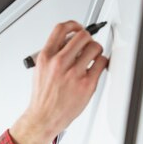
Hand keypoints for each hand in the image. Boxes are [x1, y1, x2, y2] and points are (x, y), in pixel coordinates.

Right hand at [10, 20, 107, 143]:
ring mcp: (74, 74)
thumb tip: (69, 44)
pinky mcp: (87, 84)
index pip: (61, 29)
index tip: (78, 29)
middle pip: (82, 35)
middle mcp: (59, 63)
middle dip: (87, 39)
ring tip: (92, 58)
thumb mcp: (40, 71)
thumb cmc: (43, 98)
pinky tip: (96, 68)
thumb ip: (53, 55)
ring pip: (95, 47)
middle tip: (87, 45)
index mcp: (46, 58)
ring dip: (96, 50)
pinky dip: (101, 63)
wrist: (44, 118)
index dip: (73, 25)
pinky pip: (102, 63)